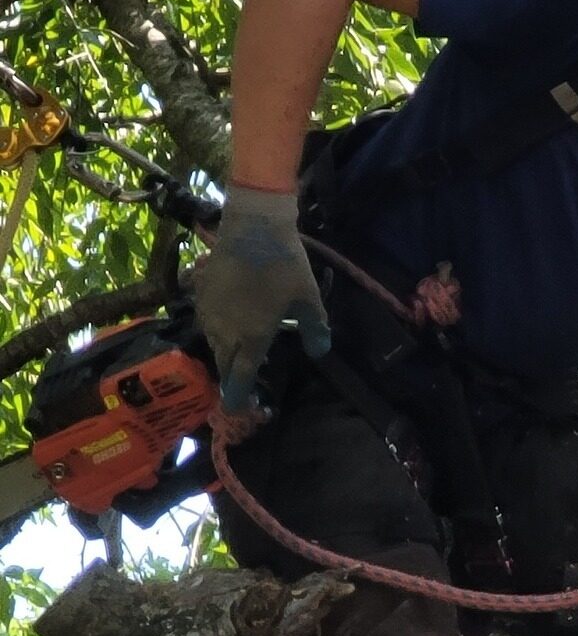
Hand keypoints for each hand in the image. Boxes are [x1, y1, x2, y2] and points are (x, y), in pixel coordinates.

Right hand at [193, 184, 329, 411]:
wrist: (253, 226)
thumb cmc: (284, 265)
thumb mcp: (309, 299)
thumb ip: (314, 328)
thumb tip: (320, 352)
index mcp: (251, 337)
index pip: (242, 376)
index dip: (238, 395)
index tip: (236, 409)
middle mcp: (225, 329)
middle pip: (224, 361)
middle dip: (229, 377)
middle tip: (237, 385)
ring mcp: (208, 309)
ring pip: (211, 341)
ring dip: (222, 353)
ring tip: (232, 357)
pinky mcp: (199, 290)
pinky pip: (203, 318)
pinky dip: (213, 326)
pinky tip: (221, 323)